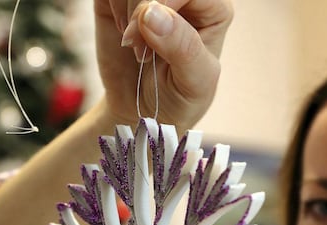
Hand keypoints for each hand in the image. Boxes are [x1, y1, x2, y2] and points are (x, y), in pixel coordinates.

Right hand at [95, 0, 232, 129]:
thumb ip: (183, 47)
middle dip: (142, 8)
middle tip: (139, 47)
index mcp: (213, 9)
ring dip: (126, 12)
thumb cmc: (179, 97)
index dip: (165, 2)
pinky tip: (124, 33)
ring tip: (136, 46)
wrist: (144, 112)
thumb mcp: (194, 81)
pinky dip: (112, 8)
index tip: (148, 36)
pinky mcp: (124, 0)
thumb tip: (152, 13)